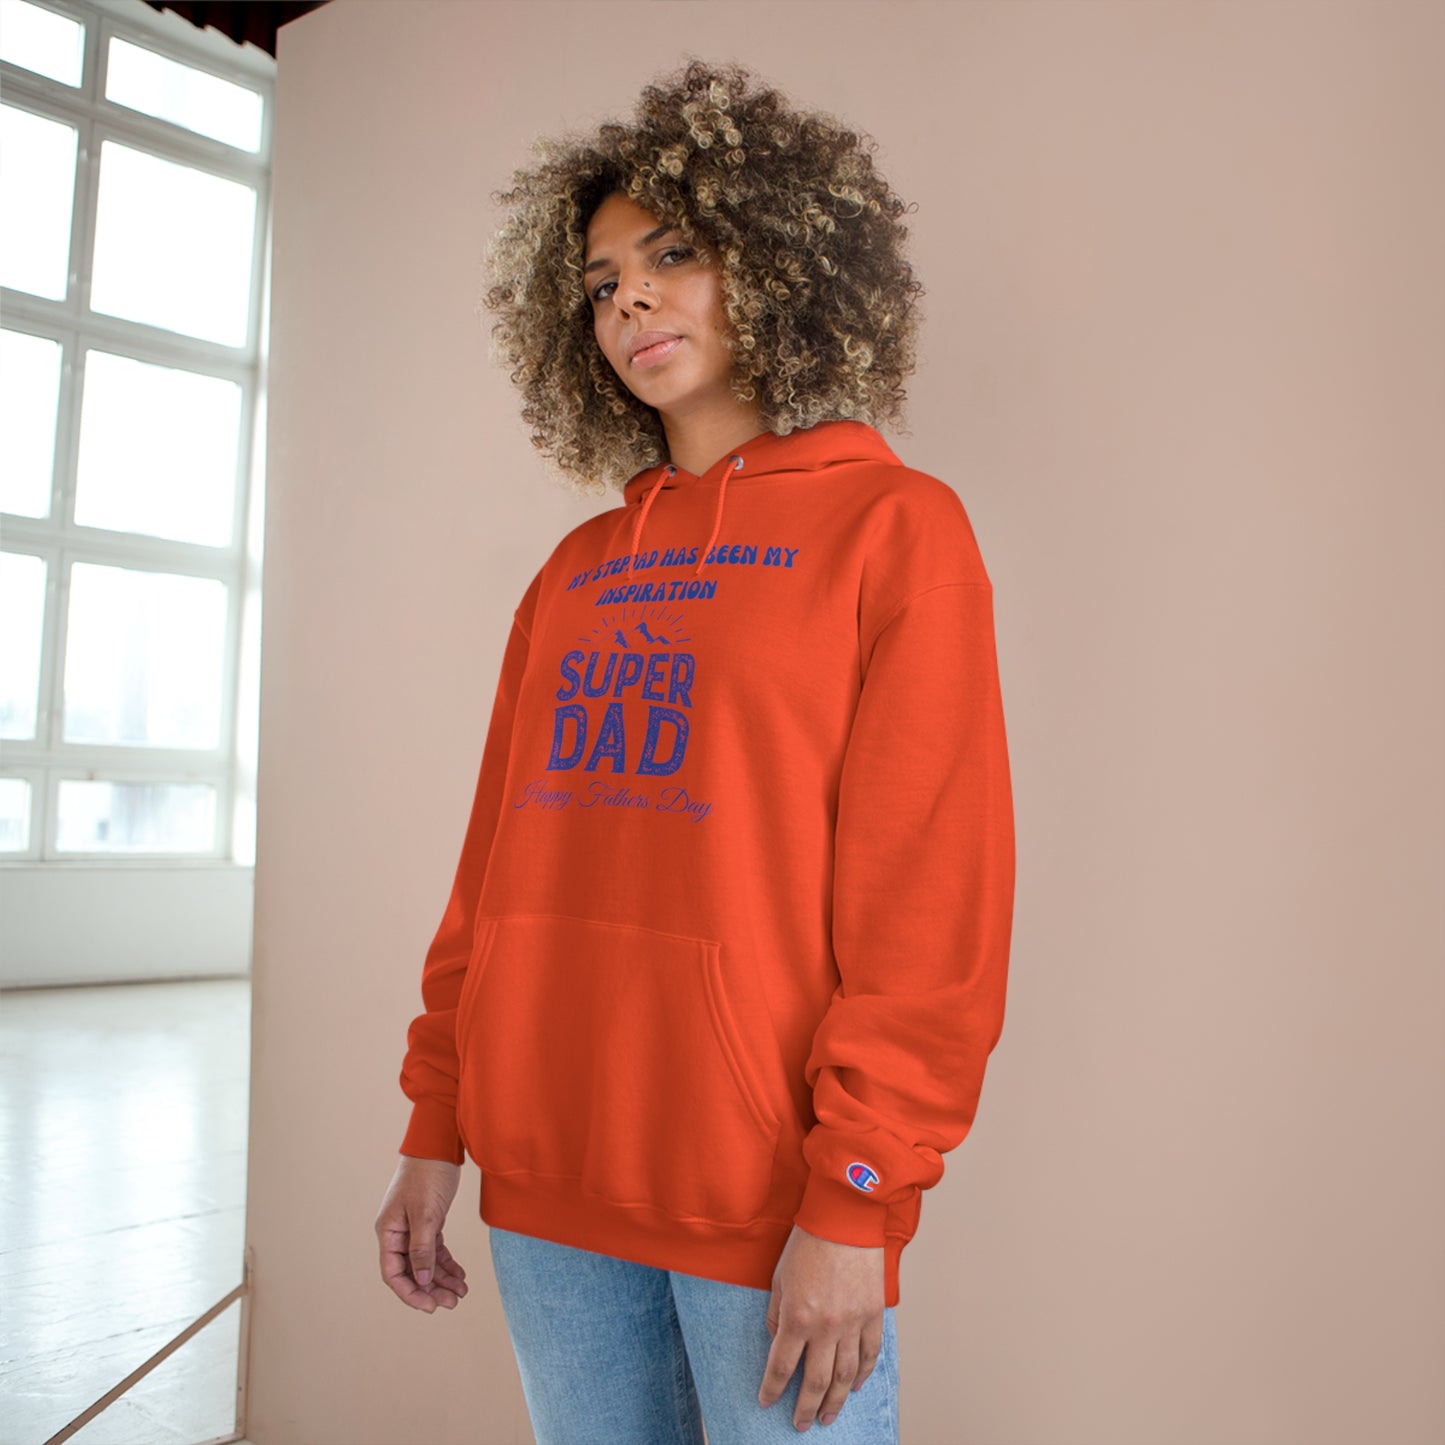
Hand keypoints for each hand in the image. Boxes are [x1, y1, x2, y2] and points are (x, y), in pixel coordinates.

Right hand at [374, 1155, 469, 1312]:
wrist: (439, 1143)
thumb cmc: (427, 1175)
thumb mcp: (426, 1214)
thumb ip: (422, 1249)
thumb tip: (422, 1282)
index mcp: (388, 1231)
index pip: (394, 1274)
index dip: (411, 1293)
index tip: (431, 1307)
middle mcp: (397, 1232)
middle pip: (411, 1271)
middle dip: (432, 1289)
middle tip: (453, 1302)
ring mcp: (412, 1227)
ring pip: (425, 1262)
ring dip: (442, 1279)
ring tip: (462, 1292)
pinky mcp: (428, 1220)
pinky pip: (435, 1249)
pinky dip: (447, 1263)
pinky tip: (460, 1274)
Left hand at [758, 1223, 885, 1431]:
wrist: (844, 1218)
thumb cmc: (808, 1242)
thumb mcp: (779, 1277)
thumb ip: (777, 1313)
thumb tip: (779, 1339)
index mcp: (797, 1317)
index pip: (781, 1366)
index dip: (772, 1387)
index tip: (766, 1402)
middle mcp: (825, 1327)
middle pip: (815, 1381)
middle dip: (805, 1407)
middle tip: (801, 1425)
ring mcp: (852, 1323)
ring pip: (845, 1375)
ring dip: (836, 1400)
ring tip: (828, 1416)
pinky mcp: (873, 1314)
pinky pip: (869, 1353)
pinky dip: (864, 1374)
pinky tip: (856, 1386)